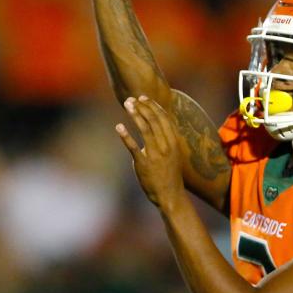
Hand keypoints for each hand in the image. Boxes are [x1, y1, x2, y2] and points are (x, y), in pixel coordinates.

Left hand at [117, 96, 184, 210]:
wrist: (170, 194)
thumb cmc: (169, 173)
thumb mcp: (173, 153)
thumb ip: (166, 139)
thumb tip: (156, 125)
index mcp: (173, 142)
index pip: (164, 118)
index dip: (153, 106)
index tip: (144, 98)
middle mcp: (165, 146)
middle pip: (154, 120)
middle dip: (142, 107)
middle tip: (131, 99)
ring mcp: (155, 155)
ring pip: (145, 129)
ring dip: (135, 115)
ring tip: (126, 105)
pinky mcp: (143, 163)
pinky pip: (133, 147)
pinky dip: (126, 136)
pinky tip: (119, 126)